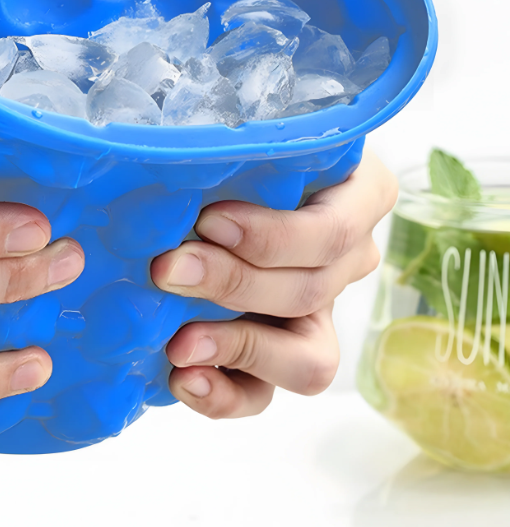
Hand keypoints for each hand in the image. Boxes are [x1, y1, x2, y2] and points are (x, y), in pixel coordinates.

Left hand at [151, 149, 395, 418]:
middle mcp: (350, 257)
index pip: (332, 233)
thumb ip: (235, 145)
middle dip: (232, 285)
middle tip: (167, 270)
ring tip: (180, 343)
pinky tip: (183, 377)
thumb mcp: (246, 132)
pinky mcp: (283, 350)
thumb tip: (178, 159)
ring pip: (308, 359)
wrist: (221, 182)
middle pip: (309, 292)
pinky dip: (226, 394)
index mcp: (359, 195)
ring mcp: (322, 310)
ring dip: (238, 348)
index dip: (272, 237)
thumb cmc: (239, 145)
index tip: (207, 220)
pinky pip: (269, 392)